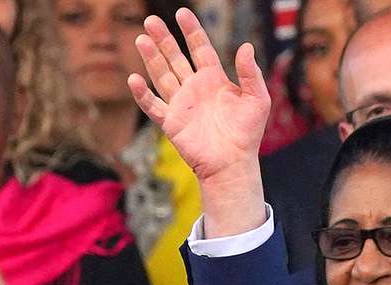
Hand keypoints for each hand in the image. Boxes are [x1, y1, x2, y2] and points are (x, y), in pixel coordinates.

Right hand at [128, 9, 269, 188]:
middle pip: (175, 57)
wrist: (233, 163)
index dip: (191, 31)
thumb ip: (251, 74)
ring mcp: (181, 104)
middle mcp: (194, 88)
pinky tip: (134, 79)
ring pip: (162, 75)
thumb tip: (246, 47)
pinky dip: (142, 94)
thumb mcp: (257, 100)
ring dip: (151, 58)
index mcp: (214, 79)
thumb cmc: (247, 134)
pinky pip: (153, 106)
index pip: (200, 48)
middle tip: (150, 21)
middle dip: (163, 39)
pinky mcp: (171, 122)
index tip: (182, 13)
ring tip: (141, 40)